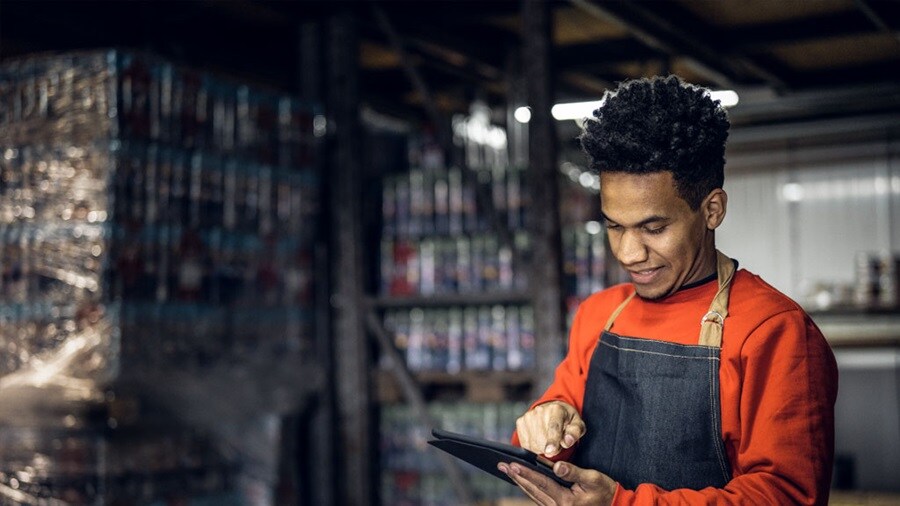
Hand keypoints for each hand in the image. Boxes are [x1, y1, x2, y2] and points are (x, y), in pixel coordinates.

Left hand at [498, 460, 615, 505]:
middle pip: (532, 490)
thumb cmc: (605, 491)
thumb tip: (556, 465)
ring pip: (533, 495)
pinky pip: (539, 498)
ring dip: (520, 482)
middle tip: (502, 465)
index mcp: (565, 500)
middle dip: (516, 476)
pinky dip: (529, 488)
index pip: (540, 483)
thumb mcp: (593, 478)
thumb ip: (573, 472)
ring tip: (508, 471)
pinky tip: (522, 481)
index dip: (525, 473)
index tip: (511, 464)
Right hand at [516, 401, 585, 456]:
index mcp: (556, 409)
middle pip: (542, 438)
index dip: (552, 440)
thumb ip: (575, 433)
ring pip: (532, 444)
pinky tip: (540, 441)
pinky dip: (533, 447)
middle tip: (557, 444)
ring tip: (548, 441)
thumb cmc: (566, 419)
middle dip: (550, 448)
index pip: (553, 427)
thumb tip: (567, 441)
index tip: (551, 451)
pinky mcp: (520, 422)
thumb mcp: (577, 424)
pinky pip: (525, 444)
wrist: (552, 410)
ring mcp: (528, 416)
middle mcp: (540, 410)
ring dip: (541, 449)